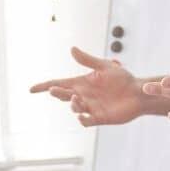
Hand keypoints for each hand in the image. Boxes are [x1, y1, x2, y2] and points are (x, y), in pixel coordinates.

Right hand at [29, 47, 169, 126]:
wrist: (138, 92)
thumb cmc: (122, 78)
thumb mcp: (105, 66)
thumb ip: (88, 60)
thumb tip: (72, 49)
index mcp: (81, 83)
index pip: (58, 84)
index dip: (44, 87)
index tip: (31, 90)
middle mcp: (83, 96)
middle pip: (63, 96)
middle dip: (56, 93)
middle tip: (53, 90)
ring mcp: (90, 108)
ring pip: (74, 108)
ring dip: (72, 104)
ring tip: (76, 99)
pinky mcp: (100, 118)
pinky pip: (87, 121)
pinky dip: (82, 119)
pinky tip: (82, 116)